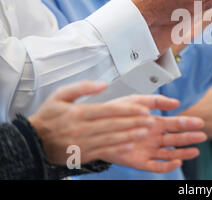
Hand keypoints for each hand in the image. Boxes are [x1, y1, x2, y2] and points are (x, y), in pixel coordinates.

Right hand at [29, 81, 157, 165]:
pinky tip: (131, 144)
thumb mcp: (59, 96)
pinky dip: (119, 148)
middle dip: (134, 122)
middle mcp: (81, 129)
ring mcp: (82, 144)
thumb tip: (103, 84)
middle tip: (150, 120)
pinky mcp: (83, 155)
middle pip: (113, 125)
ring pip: (112, 139)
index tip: (143, 109)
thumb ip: (82, 87)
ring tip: (145, 131)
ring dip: (130, 135)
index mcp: (77, 113)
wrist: (33, 142)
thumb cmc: (48, 117)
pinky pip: (105, 151)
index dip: (128, 110)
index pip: (108, 110)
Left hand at [100, 95, 206, 172]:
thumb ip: (156, 100)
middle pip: (176, 139)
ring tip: (196, 151)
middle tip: (202, 136)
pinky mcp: (139, 162)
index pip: (175, 124)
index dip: (188, 123)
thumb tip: (176, 103)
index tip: (200, 123)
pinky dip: (167, 166)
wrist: (97, 127)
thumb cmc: (116, 113)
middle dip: (189, 138)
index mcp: (155, 123)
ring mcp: (148, 150)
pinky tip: (177, 161)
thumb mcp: (137, 101)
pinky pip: (156, 166)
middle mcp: (154, 137)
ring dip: (183, 153)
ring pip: (170, 153)